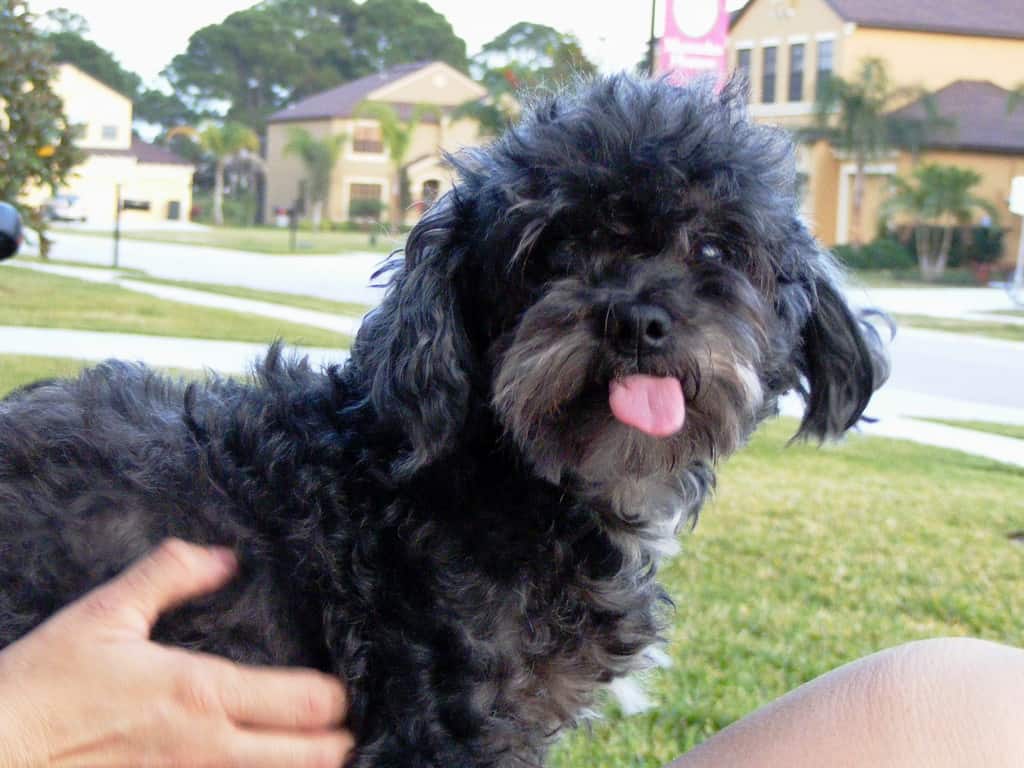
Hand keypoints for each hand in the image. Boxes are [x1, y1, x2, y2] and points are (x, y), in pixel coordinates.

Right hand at [0, 539, 352, 767]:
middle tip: (346, 727)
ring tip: (320, 752)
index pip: (306, 702)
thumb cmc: (47, 683)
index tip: (344, 688)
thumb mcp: (107, 612)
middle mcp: (208, 748)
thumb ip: (170, 574)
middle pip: (311, 756)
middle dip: (338, 741)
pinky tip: (261, 766)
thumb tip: (222, 556)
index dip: (337, 697)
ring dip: (305, 767)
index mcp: (202, 691)